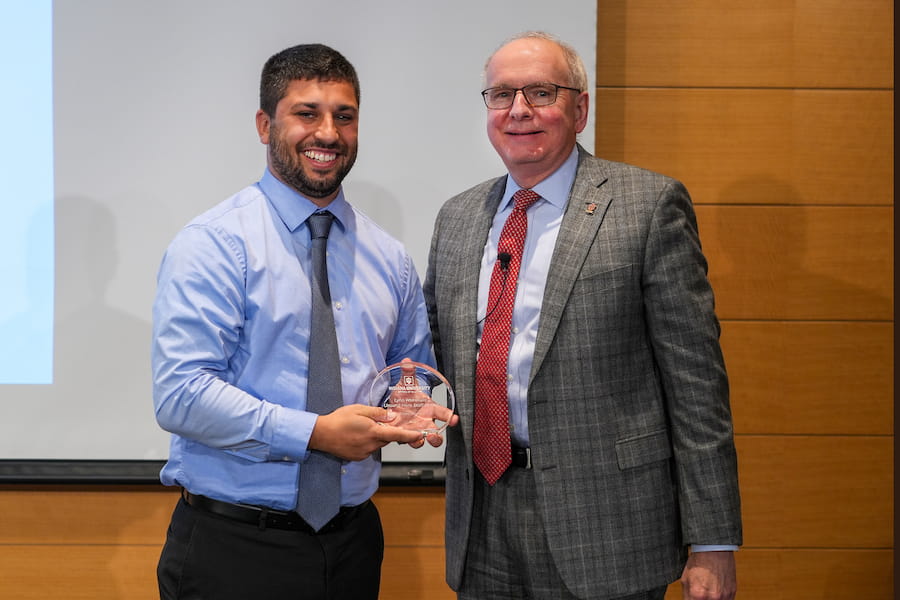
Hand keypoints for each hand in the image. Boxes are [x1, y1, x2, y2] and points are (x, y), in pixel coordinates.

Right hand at [309, 404, 426, 460]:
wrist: (320, 435)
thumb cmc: (338, 420)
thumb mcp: (359, 409)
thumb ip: (377, 413)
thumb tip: (391, 416)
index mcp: (373, 432)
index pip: (397, 435)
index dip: (410, 435)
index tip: (419, 435)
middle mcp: (371, 445)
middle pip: (386, 439)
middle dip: (384, 431)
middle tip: (373, 422)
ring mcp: (364, 453)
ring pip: (377, 444)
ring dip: (374, 437)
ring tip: (360, 429)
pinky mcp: (358, 457)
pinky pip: (368, 449)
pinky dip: (367, 443)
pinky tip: (355, 436)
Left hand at [383, 358, 458, 448]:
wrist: (392, 404)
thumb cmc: (405, 395)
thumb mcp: (406, 384)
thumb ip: (408, 374)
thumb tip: (406, 361)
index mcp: (430, 409)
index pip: (443, 413)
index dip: (450, 417)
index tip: (454, 419)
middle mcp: (425, 421)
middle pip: (436, 433)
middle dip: (437, 437)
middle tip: (434, 436)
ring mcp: (415, 430)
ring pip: (422, 441)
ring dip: (422, 441)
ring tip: (420, 439)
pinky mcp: (404, 435)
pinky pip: (407, 440)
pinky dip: (405, 439)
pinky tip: (400, 436)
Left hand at [680, 551, 735, 599]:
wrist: (714, 550)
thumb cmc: (699, 562)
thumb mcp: (686, 579)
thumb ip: (687, 596)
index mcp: (697, 594)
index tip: (694, 598)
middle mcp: (712, 597)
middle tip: (701, 594)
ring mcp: (723, 596)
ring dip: (711, 599)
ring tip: (709, 591)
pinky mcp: (732, 593)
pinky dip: (720, 599)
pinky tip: (716, 591)